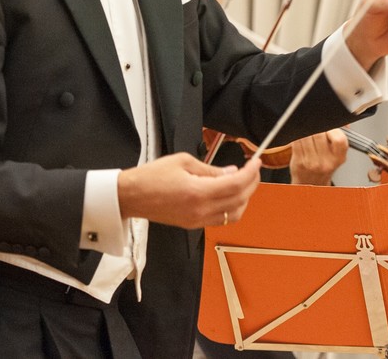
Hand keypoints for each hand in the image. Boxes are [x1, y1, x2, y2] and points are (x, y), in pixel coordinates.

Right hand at [118, 152, 261, 228]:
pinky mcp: (193, 224)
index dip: (251, 172)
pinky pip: (221, 219)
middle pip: (240, 200)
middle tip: (254, 170)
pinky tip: (229, 195)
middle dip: (252, 183)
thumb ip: (210, 169)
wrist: (132, 196)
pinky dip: (231, 208)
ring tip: (244, 182)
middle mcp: (201, 210)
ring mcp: (198, 220)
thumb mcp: (183, 162)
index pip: (236, 184)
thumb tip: (231, 172)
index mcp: (198, 192)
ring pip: (234, 214)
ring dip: (244, 198)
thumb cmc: (152, 176)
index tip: (256, 161)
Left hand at [289, 129, 347, 184]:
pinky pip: (296, 141)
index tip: (328, 127)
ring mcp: (311, 163)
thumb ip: (339, 135)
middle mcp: (326, 162)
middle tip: (316, 128)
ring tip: (308, 133)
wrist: (311, 183)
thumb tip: (342, 122)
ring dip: (306, 130)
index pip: (339, 139)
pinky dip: (298, 135)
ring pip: (306, 135)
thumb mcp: (337, 154)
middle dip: (316, 127)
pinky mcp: (298, 161)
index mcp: (339, 158)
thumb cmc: (324, 165)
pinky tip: (301, 137)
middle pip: (318, 134)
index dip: (333, 129)